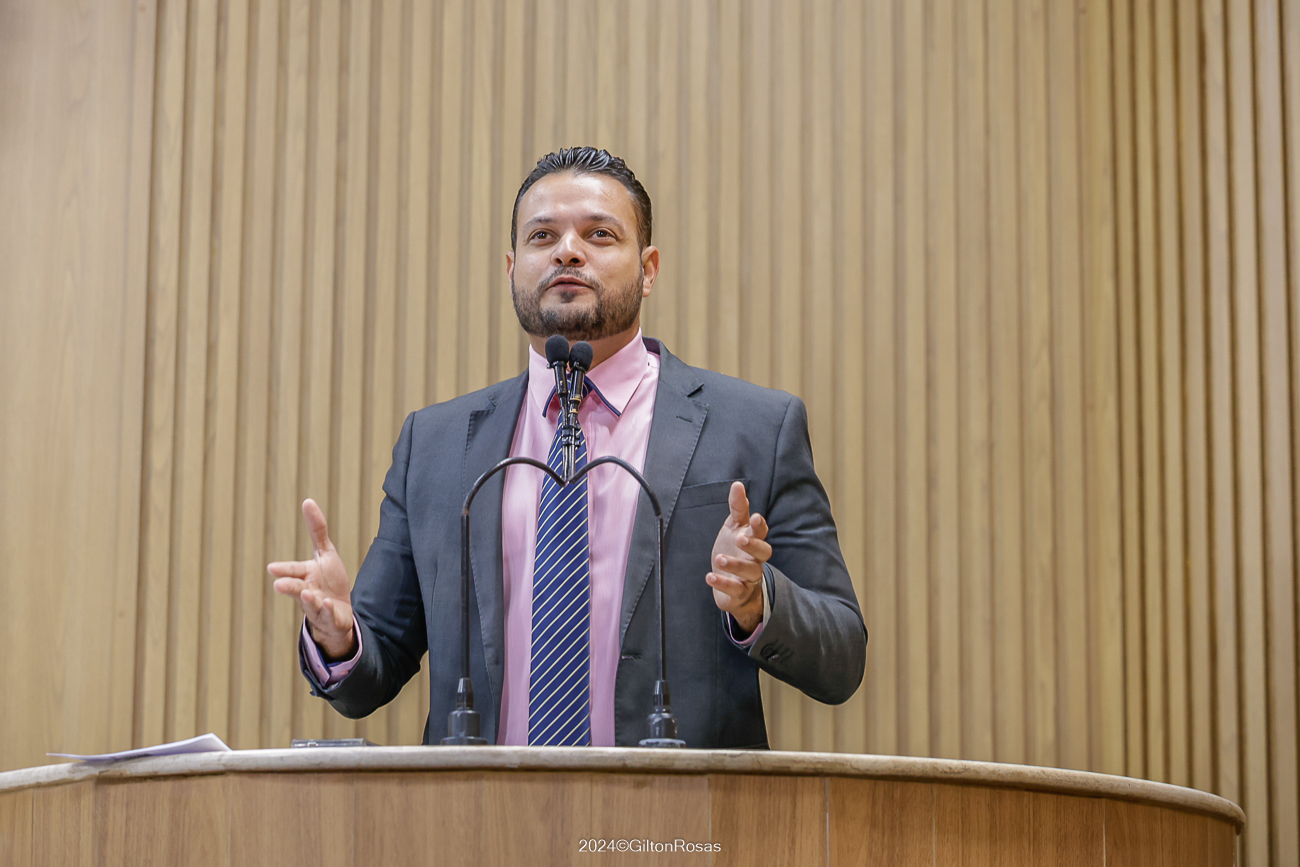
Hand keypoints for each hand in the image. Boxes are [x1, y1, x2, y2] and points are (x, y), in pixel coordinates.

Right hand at [268, 499, 356, 659]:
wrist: (338, 612)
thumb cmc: (328, 580)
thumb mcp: (326, 553)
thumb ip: (317, 530)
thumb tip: (307, 501)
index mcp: (305, 576)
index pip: (294, 571)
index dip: (285, 570)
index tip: (272, 568)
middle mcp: (308, 592)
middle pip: (297, 589)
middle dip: (289, 587)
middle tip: (279, 584)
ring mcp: (318, 607)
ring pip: (312, 605)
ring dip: (311, 601)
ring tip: (310, 595)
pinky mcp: (331, 618)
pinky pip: (329, 616)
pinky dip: (328, 612)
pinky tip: (327, 605)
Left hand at [707, 482, 771, 633]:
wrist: (734, 587)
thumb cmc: (736, 552)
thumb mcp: (734, 528)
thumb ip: (738, 508)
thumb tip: (738, 484)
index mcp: (754, 541)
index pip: (761, 532)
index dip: (759, 526)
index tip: (755, 517)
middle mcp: (755, 559)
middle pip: (763, 552)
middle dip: (753, 545)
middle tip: (740, 538)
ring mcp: (749, 578)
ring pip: (750, 572)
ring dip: (735, 565)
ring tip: (719, 559)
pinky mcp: (739, 593)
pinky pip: (735, 590)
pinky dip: (723, 584)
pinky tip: (710, 577)